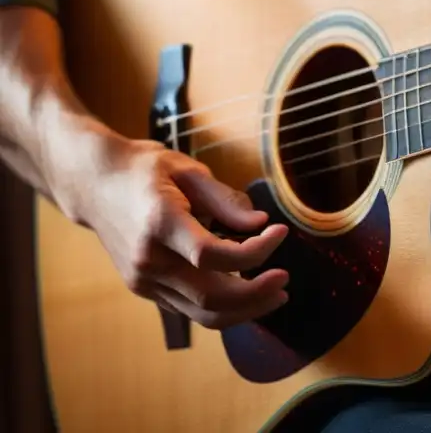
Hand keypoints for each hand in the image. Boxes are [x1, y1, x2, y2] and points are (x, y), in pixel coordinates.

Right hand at [67, 132, 288, 328]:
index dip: (255, 251)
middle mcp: (148, 259)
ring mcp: (143, 279)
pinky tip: (246, 291)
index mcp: (160, 223)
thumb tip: (260, 223)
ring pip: (202, 313)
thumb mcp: (188, 170)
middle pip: (211, 297)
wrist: (93, 183)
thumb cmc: (144, 169)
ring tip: (275, 295)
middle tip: (285, 280)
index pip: (213, 255)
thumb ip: (225, 200)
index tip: (280, 232)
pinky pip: (190, 309)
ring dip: (245, 310)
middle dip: (257, 294)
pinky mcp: (144, 288)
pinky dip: (223, 306)